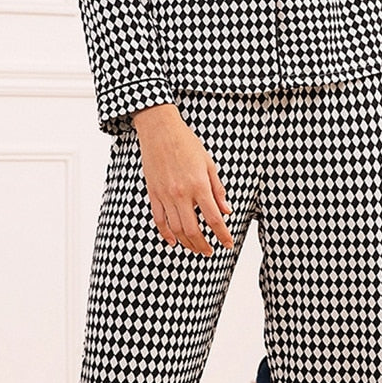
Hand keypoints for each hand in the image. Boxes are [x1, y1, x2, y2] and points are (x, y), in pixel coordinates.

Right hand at [131, 104, 234, 256]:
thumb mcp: (209, 163)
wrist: (160, 130)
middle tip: (210, 252)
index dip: (222, 235)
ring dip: (187, 243)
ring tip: (195, 249)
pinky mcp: (153, 193)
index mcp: (199, 185)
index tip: (228, 244)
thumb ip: (217, 189)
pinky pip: (159, 219)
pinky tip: (173, 241)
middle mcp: (182, 194)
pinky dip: (166, 233)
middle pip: (193, 230)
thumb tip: (226, 211)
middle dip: (203, 245)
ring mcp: (165, 195)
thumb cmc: (187, 143)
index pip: (214, 218)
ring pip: (176, 229)